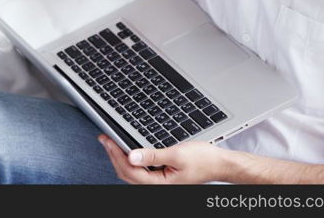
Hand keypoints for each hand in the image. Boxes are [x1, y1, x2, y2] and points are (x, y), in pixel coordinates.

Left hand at [98, 134, 230, 183]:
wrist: (219, 163)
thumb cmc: (204, 160)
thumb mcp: (177, 154)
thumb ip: (153, 155)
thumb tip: (132, 155)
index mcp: (159, 183)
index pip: (130, 170)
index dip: (116, 154)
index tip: (108, 139)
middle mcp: (156, 185)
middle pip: (126, 173)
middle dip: (113, 155)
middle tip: (104, 138)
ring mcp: (157, 181)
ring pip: (131, 172)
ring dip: (119, 157)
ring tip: (111, 142)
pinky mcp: (160, 175)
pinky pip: (139, 170)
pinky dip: (129, 159)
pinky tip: (126, 149)